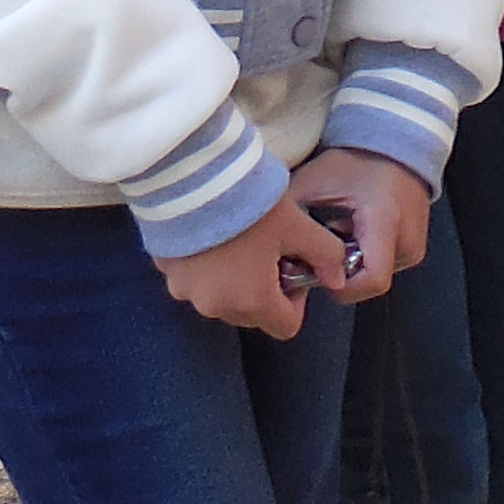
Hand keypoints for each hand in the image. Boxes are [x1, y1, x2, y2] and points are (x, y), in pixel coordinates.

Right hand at [158, 193, 351, 338]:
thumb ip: (326, 256)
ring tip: (239, 241)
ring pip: (221, 298)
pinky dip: (206, 268)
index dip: (296, 302)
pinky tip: (212, 235)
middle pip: (251, 314)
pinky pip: (193, 280)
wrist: (191, 176)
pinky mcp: (165, 270)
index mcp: (251, 301)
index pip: (285, 327)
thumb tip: (337, 279)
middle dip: (264, 291)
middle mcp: (214, 306)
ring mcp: (184, 290)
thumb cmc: (249, 204)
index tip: (293, 268)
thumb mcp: (299, 226)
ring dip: (233, 281)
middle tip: (269, 252)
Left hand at [289, 150, 430, 303]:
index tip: (320, 270)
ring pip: (375, 278)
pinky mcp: (414, 249)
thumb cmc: (356, 161)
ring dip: (352, 265)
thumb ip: (293, 218)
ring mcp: (414, 247)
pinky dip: (364, 257)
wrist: (394, 147)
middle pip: (368, 283)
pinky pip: (384, 267)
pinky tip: (354, 233)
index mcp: (385, 222)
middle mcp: (407, 240)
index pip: (372, 281)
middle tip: (322, 248)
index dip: (341, 286)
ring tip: (340, 234)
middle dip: (340, 272)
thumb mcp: (314, 183)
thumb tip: (272, 248)